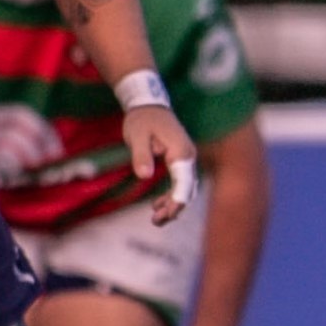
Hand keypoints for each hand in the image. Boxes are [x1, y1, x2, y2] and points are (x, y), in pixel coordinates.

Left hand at [122, 105, 197, 223]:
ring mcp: (186, 159)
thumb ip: (141, 155)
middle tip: (156, 221)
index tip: (167, 214)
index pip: (184, 182)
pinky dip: (171, 195)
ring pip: (185, 187)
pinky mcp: (180, 160)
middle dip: (175, 207)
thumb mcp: (137, 136)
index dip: (177, 200)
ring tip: (156, 219)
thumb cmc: (142, 119)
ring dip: (173, 204)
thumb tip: (144, 176)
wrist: (149, 105)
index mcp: (181, 152)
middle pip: (188, 188)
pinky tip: (157, 204)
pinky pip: (180, 182)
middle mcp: (188, 157)